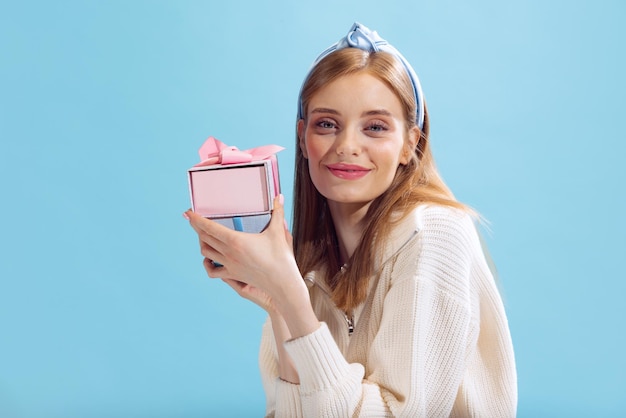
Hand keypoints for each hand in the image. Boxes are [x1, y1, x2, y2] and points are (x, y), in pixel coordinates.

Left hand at [185, 195, 300, 307]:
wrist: (282, 282)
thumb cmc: (281, 257)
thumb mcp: (279, 232)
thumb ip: (278, 212)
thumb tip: (280, 196)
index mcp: (236, 240)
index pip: (210, 227)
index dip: (196, 219)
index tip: (188, 212)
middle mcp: (228, 253)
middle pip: (204, 238)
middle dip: (196, 227)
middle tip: (192, 218)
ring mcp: (229, 265)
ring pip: (206, 252)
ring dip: (201, 242)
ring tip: (201, 234)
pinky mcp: (233, 275)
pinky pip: (213, 271)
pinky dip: (207, 264)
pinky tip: (208, 258)